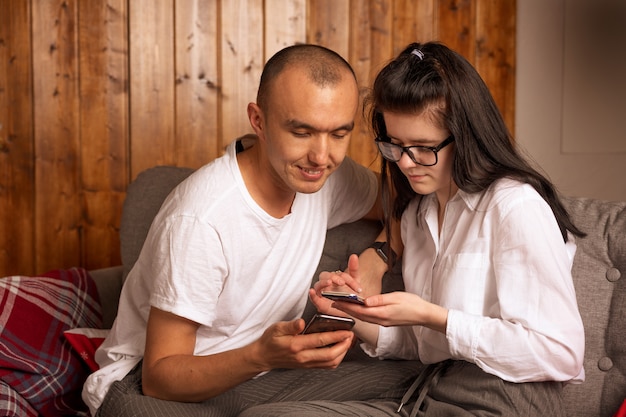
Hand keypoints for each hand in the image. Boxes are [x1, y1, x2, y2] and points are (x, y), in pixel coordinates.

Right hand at [253, 319, 354, 369]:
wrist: (263, 356)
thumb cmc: (270, 340)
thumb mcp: (276, 328)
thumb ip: (290, 325)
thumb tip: (302, 323)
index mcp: (296, 345)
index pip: (320, 341)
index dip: (336, 336)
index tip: (346, 330)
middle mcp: (303, 357)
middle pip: (329, 355)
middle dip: (343, 346)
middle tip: (350, 336)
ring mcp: (306, 363)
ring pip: (330, 363)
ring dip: (342, 353)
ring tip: (347, 342)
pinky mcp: (307, 366)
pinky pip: (325, 366)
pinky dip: (336, 359)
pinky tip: (339, 350)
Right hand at [311, 254, 362, 314]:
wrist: (348, 310)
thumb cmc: (348, 295)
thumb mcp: (354, 282)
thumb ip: (353, 269)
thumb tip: (353, 256)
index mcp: (335, 277)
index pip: (341, 275)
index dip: (349, 280)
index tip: (358, 288)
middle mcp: (327, 283)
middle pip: (326, 276)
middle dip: (334, 277)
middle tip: (342, 282)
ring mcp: (322, 292)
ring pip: (318, 285)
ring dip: (323, 283)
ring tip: (329, 283)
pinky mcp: (319, 303)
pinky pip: (313, 297)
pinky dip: (312, 294)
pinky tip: (312, 292)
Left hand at [329, 291, 447, 333]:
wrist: (424, 314)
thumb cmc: (412, 304)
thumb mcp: (396, 297)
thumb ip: (379, 300)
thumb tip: (365, 301)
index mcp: (382, 314)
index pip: (360, 310)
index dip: (346, 306)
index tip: (335, 301)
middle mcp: (380, 320)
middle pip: (358, 315)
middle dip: (345, 309)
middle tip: (332, 304)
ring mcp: (382, 322)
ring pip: (362, 317)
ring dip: (351, 312)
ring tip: (341, 305)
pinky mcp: (385, 321)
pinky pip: (368, 318)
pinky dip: (360, 313)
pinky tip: (356, 309)